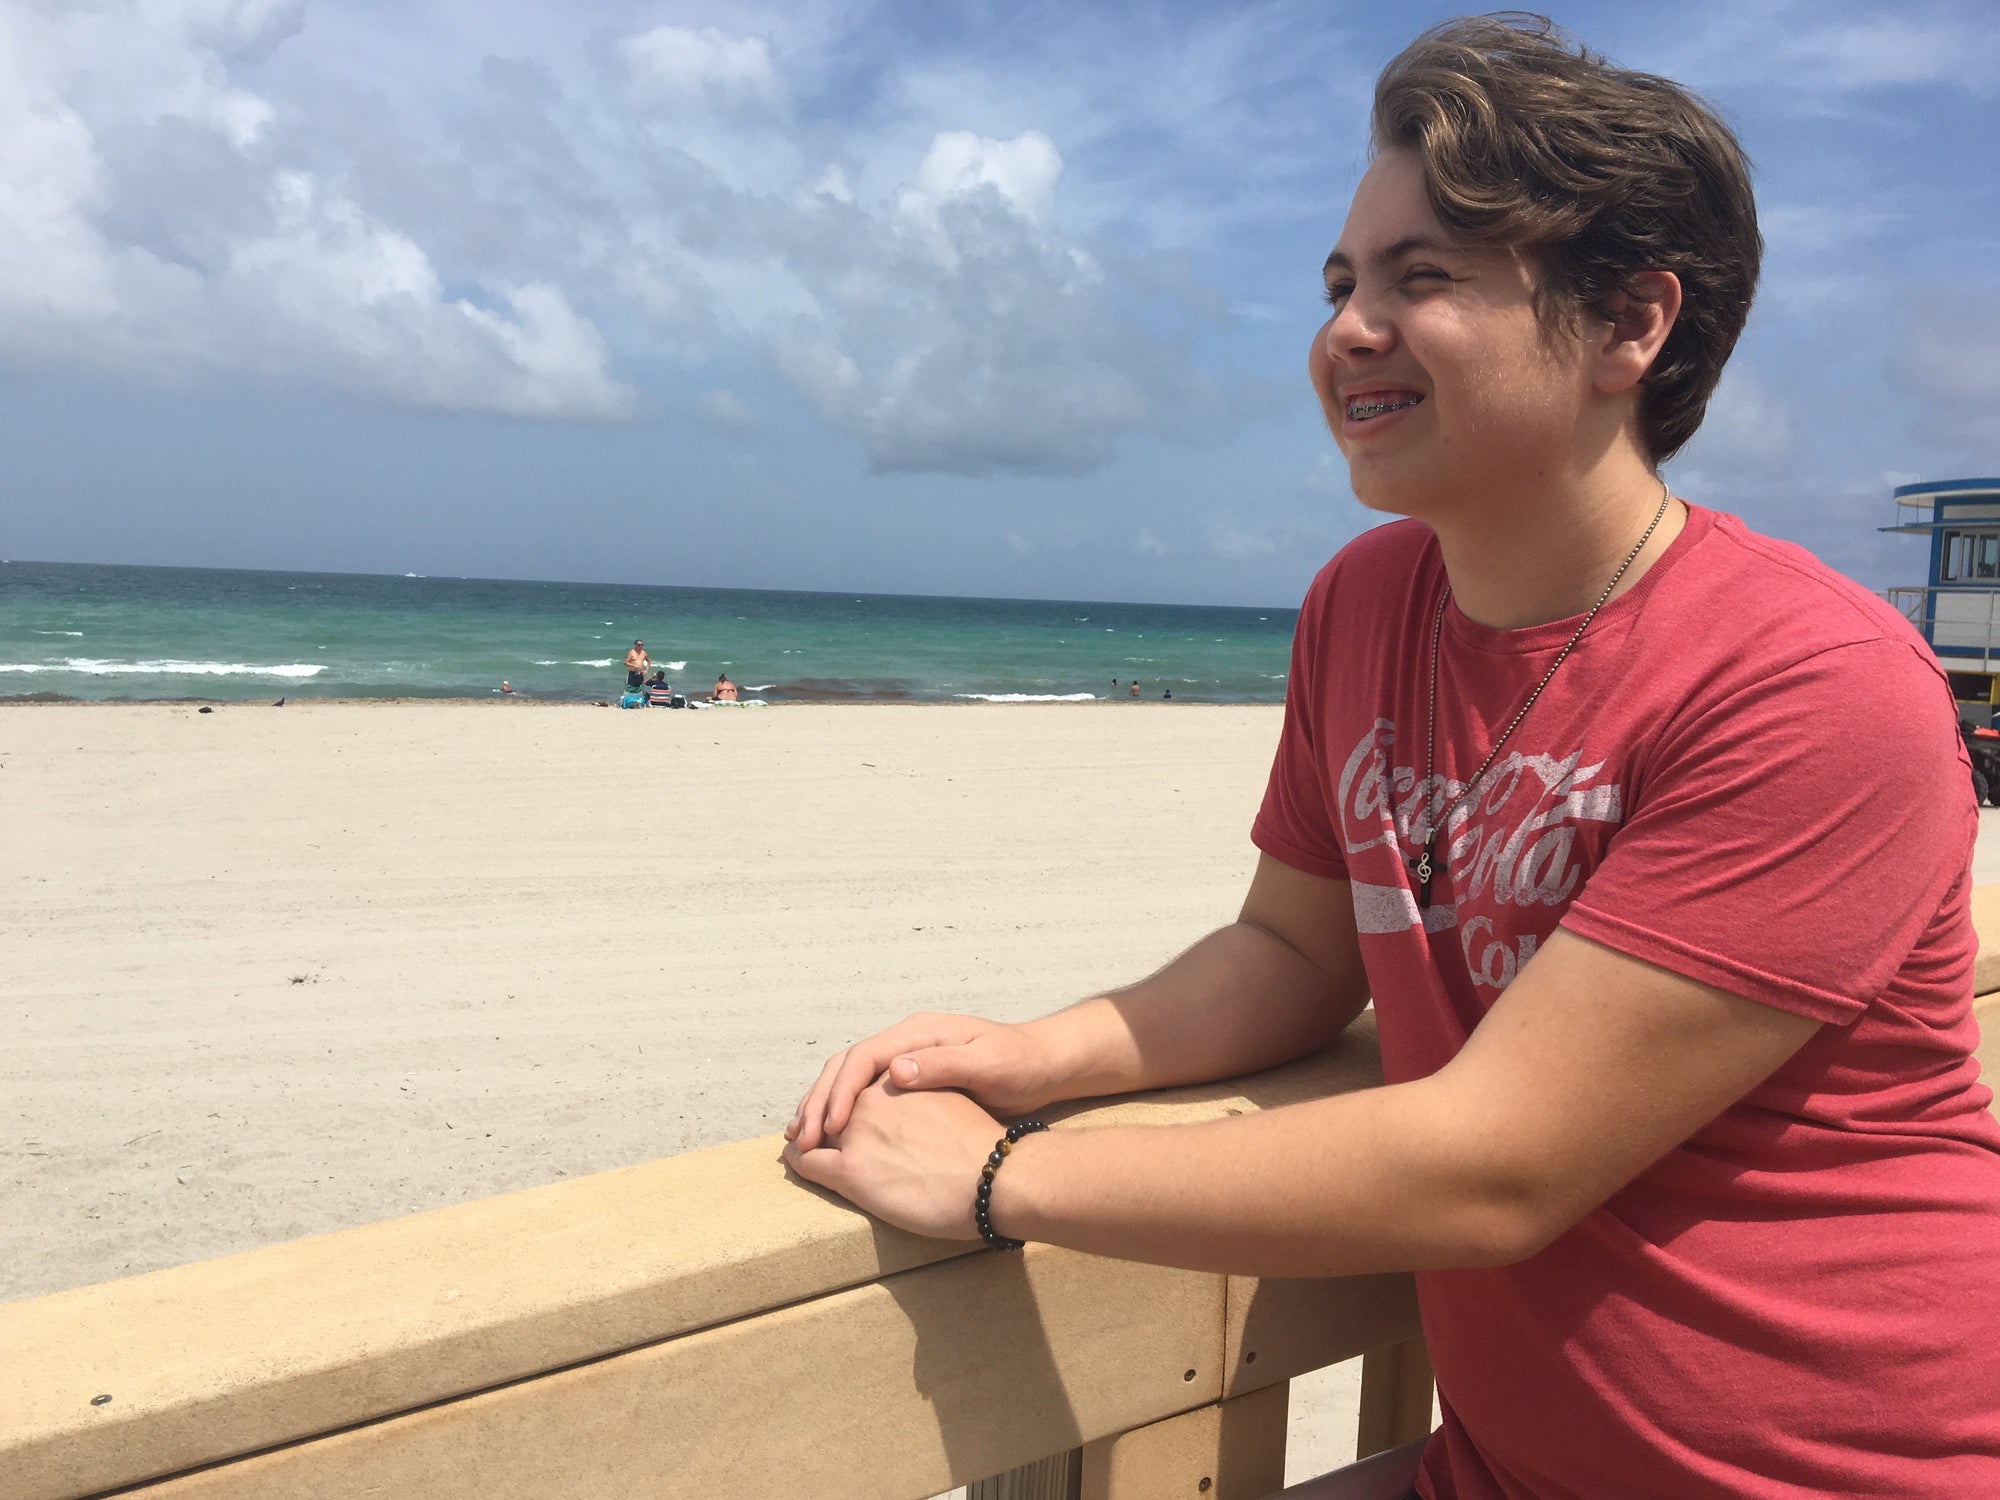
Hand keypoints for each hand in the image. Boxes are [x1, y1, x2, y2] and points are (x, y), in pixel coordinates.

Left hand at [782, 1078, 1003, 1240]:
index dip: (842, 1090)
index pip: (857, 1075)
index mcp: (899, 1075)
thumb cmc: (982, 1143)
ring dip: (806, 1133)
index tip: (836, 1103)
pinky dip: (800, 1160)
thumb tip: (907, 1091)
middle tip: (805, 1126)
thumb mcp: (951, 1096)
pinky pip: (810, 1162)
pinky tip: (798, 1161)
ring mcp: (859, 1133)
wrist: (995, 1177)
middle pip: (833, 1099)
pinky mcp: (852, 1171)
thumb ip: (923, 1089)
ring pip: (817, 1128)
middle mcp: (873, 1098)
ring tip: (799, 1142)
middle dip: (817, 1111)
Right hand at [785, 1011, 1055, 1151]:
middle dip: (820, 1100)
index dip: (841, 1091)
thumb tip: (895, 1069)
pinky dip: (843, 1113)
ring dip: (823, 1108)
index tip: (832, 1127)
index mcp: (918, 1032)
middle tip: (800, 1138)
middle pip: (845, 1066)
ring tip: (801, 1140)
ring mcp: (906, 1060)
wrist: (1043, 1064)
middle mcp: (905, 1042)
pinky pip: (864, 1094)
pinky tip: (833, 1139)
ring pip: (849, 1080)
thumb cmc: (1019, 1063)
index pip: (862, 1057)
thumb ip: (942, 1065)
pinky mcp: (911, 1081)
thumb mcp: (987, 1063)